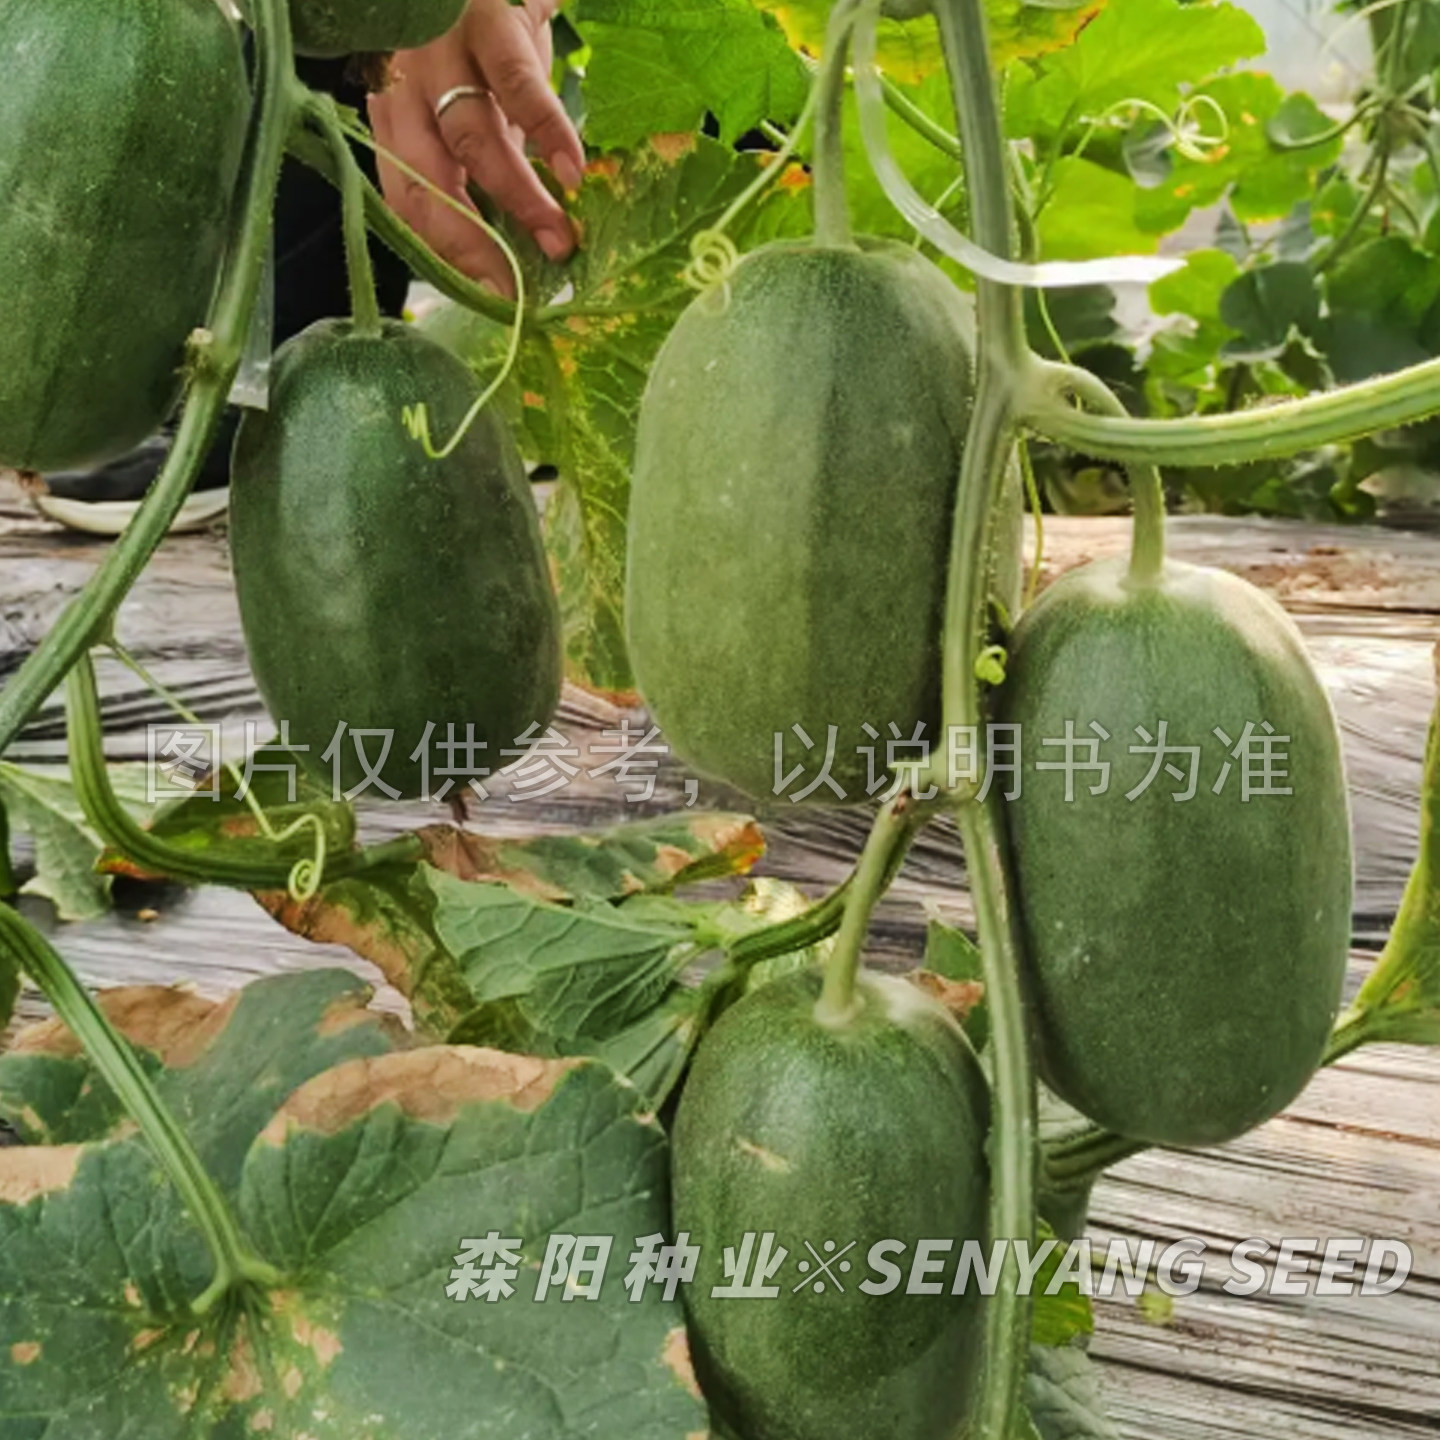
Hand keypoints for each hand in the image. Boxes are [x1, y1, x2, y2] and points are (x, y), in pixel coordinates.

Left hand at [368, 0, 583, 293]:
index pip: (408, 201)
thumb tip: (519, 250)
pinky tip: (572, 171)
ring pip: (470, 141)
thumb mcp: (475, 115)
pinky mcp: (491, 21)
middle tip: (517, 284)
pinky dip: (549, 134)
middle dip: (473, 242)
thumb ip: (486, 175)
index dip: (449, 255)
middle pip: (427, 181)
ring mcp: (444, 53)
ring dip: (519, 199)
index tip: (497, 293)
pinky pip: (518, 88)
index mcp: (396, 122)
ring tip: (559, 238)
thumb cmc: (486, 51)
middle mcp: (405, 89)